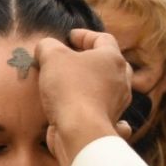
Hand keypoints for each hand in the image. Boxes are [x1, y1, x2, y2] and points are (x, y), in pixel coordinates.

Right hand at [35, 29, 131, 165]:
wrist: (79, 130)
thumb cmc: (70, 88)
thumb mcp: (52, 57)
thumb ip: (48, 46)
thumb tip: (45, 47)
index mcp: (112, 58)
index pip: (102, 38)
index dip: (84, 35)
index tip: (69, 37)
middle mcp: (121, 80)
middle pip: (110, 63)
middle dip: (93, 60)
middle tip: (76, 60)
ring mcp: (118, 103)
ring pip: (111, 88)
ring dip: (96, 84)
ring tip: (77, 84)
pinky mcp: (109, 123)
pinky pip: (110, 112)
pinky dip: (104, 110)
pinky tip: (96, 110)